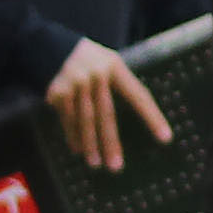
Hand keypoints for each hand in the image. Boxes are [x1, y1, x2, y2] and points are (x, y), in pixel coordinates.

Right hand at [45, 39, 169, 170]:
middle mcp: (96, 73)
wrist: (47, 46)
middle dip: (111, 142)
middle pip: (107, 114)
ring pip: (85, 120)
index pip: (138, 95)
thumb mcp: (107, 63)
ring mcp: (75, 82)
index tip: (165, 137)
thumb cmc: (87, 61)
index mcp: (115, 66)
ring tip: (96, 164)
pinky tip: (78, 150)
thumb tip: (139, 115)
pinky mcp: (58, 91)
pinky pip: (68, 119)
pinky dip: (73, 136)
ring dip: (90, 145)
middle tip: (116, 166)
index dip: (152, 117)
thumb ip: (118, 84)